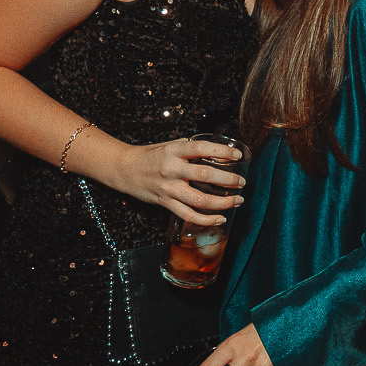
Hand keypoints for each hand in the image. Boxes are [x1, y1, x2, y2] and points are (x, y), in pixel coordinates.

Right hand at [111, 137, 245, 225]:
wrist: (124, 169)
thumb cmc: (149, 156)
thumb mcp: (168, 145)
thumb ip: (188, 149)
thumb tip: (213, 151)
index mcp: (174, 150)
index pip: (201, 148)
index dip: (221, 152)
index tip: (237, 157)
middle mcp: (172, 169)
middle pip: (205, 175)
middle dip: (228, 180)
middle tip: (242, 182)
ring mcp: (168, 188)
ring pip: (199, 200)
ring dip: (222, 202)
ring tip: (237, 201)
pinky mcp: (165, 203)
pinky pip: (188, 215)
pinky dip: (206, 220)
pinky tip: (220, 218)